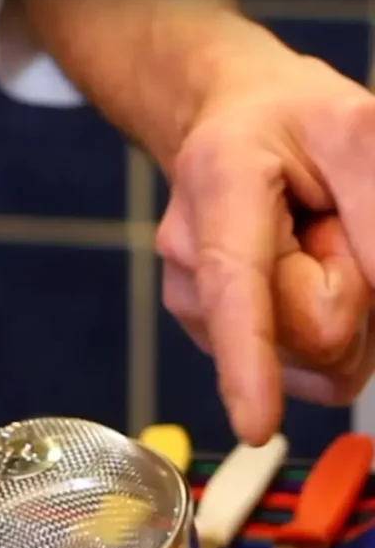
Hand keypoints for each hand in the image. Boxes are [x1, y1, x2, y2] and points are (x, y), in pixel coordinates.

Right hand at [157, 35, 374, 445]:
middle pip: (304, 336)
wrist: (229, 128)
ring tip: (309, 245)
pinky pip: (299, 366)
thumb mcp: (357, 128)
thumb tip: (374, 300)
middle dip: (347, 291)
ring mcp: (196, 311)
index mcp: (220, 194)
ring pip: (304, 360)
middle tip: (327, 228)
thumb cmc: (289, 123)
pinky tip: (293, 275)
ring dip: (334, 310)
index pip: (237, 289)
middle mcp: (192, 266)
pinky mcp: (213, 339)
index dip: (248, 361)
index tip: (256, 425)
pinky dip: (317, 328)